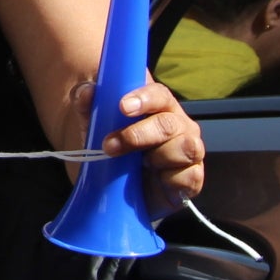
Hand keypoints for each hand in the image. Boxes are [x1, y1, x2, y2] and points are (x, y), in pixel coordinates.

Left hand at [80, 78, 205, 219]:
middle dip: (138, 135)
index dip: (143, 99)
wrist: (121, 187)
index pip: (159, 94)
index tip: (123, 107)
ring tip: (138, 165)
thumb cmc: (116, 148)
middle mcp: (180, 126)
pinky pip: (190, 177)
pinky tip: (155, 179)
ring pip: (186, 148)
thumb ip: (89, 106)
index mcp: (160, 107)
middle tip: (110, 145)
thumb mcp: (96, 126)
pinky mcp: (192, 178)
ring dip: (157, 157)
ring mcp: (190, 152)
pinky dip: (170, 179)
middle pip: (169, 124)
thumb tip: (87, 92)